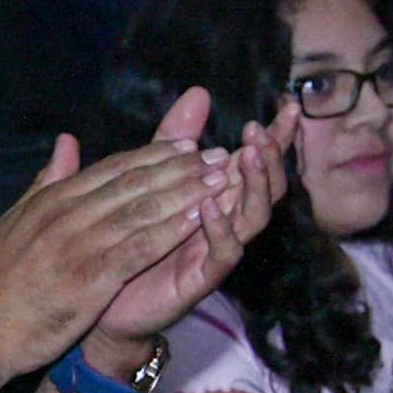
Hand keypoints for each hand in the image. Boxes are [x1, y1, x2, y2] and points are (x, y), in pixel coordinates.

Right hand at [0, 93, 244, 374]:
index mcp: (52, 200)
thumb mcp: (16, 222)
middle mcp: (67, 214)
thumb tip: (67, 144)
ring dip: (185, 192)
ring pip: (141, 209)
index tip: (186, 145)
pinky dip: (171, 231)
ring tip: (220, 181)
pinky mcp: (89, 277)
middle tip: (217, 155)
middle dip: (179, 167)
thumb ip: (47, 182)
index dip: (153, 155)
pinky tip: (199, 220)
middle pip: (133, 182)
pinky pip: (139, 248)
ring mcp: (78, 244)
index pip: (112, 169)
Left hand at [90, 91, 299, 358]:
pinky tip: (210, 204)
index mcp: (217, 195)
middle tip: (260, 131)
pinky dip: (220, 228)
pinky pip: (224, 253)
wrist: (104, 299)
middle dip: (269, 157)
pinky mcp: (200, 278)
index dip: (276, 137)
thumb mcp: (152, 180)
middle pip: (266, 186)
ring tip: (250, 156)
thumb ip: (173, 141)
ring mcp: (216, 249)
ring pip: (254, 216)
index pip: (255, 162)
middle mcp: (225, 221)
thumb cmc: (132, 238)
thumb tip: (199, 93)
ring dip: (254, 185)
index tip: (289, 108)